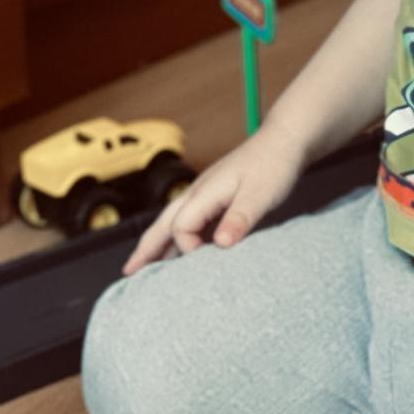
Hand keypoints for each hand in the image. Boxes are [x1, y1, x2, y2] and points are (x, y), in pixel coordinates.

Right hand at [122, 120, 308, 274]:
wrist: (284, 141)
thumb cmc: (273, 165)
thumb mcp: (259, 195)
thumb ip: (239, 219)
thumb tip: (221, 244)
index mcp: (204, 193)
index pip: (180, 228)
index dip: (189, 248)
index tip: (207, 262)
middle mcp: (197, 193)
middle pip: (163, 224)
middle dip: (146, 248)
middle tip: (129, 272)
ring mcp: (204, 193)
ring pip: (172, 221)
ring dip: (157, 243)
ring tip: (145, 265)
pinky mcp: (215, 196)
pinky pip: (188, 220)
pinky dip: (177, 237)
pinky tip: (182, 248)